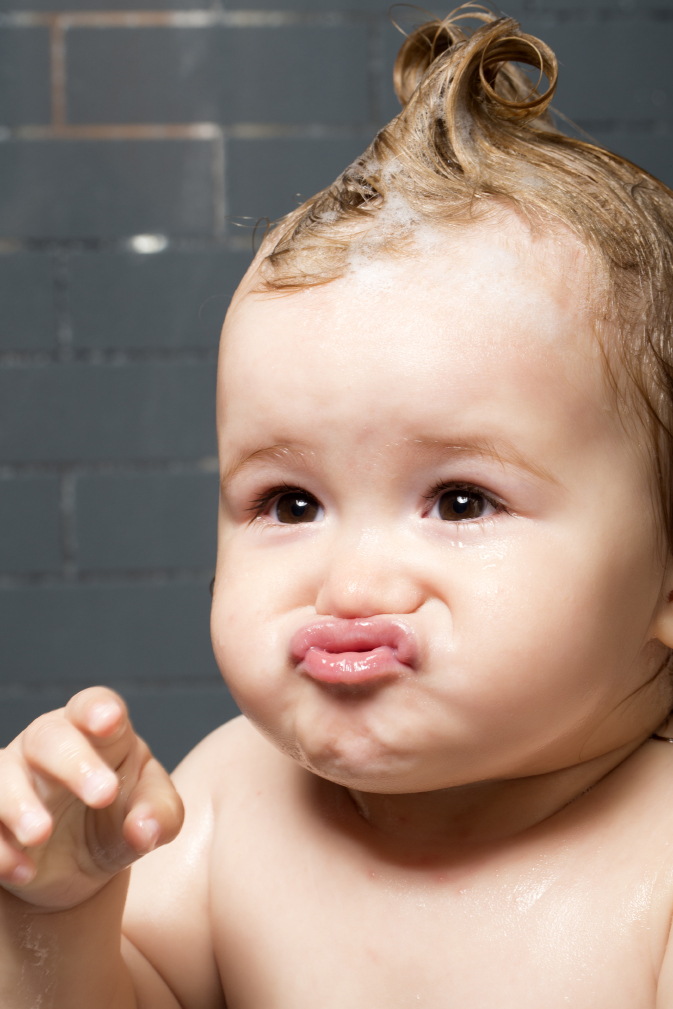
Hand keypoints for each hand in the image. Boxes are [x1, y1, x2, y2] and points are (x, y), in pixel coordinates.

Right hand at [0, 687, 183, 910]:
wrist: (78, 866)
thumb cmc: (120, 815)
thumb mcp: (152, 813)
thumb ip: (160, 815)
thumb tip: (145, 830)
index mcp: (95, 733)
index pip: (92, 706)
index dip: (98, 709)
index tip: (110, 721)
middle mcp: (48, 747)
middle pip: (49, 736)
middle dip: (73, 762)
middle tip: (103, 794)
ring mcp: (13, 778)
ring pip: (1, 774)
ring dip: (18, 803)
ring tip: (41, 834)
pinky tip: (23, 870)